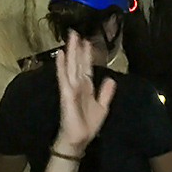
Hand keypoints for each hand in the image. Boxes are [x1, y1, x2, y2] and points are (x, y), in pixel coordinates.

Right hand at [54, 31, 115, 154]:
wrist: (80, 139)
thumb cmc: (88, 124)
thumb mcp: (102, 106)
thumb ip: (106, 93)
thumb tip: (111, 79)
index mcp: (87, 87)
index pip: (87, 67)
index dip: (87, 55)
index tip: (88, 42)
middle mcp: (78, 85)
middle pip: (78, 63)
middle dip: (78, 48)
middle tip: (76, 32)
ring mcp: (71, 88)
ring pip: (71, 66)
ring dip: (71, 52)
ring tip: (70, 37)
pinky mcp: (66, 94)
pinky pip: (63, 77)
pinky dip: (62, 66)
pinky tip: (60, 54)